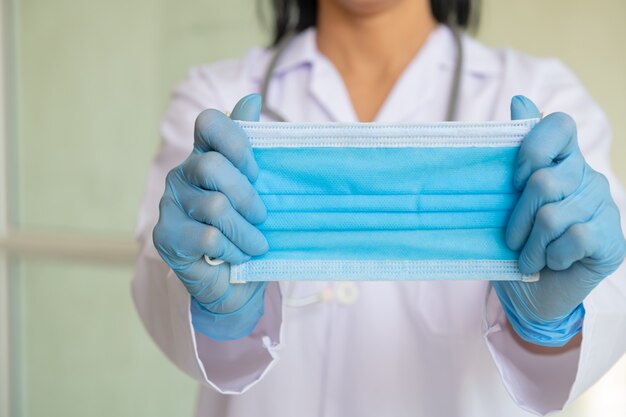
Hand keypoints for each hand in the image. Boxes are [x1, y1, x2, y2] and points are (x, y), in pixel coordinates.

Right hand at [153, 94, 268, 339]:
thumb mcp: (257, 187)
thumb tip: (252, 98)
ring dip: (246, 231)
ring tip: (255, 244)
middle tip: (262, 215)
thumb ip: (251, 145)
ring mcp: (170, 205)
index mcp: (204, 156)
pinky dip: (233, 250)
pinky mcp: (166, 237)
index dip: (236, 141)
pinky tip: (237, 257)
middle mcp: (182, 175)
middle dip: (247, 195)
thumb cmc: (247, 228)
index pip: (209, 123)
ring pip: (215, 206)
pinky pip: (209, 237)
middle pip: (212, 166)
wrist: (234, 280)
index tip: (256, 170)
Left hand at [493, 96, 625, 345]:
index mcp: (562, 161)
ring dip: (531, 245)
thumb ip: (513, 154)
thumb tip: (520, 100)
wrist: (531, 292)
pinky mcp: (611, 239)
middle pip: (543, 181)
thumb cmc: (515, 242)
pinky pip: (574, 239)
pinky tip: (553, 263)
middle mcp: (587, 177)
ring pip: (553, 215)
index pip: (559, 125)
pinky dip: (552, 257)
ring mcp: (603, 206)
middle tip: (512, 237)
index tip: (512, 179)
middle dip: (518, 217)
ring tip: (528, 257)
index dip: (533, 147)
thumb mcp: (504, 200)